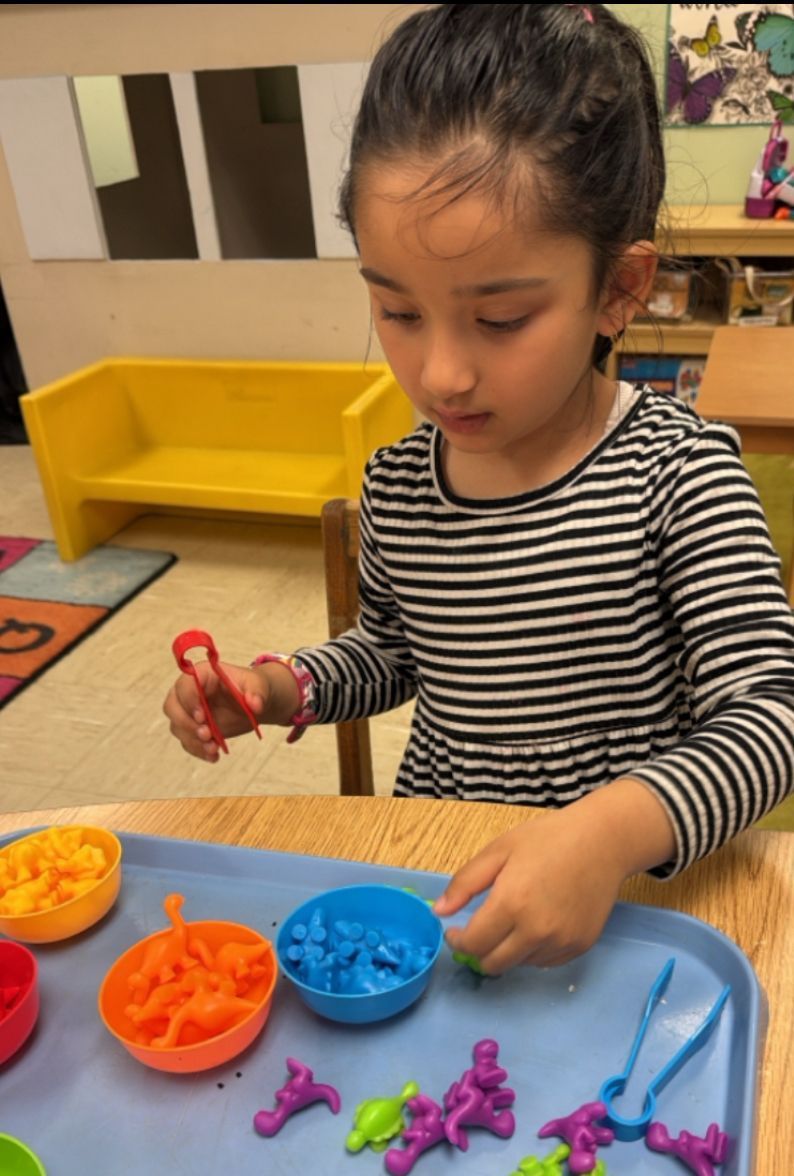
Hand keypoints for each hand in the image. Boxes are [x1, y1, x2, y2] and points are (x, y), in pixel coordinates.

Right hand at [163, 660, 269, 761]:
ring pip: (177, 727)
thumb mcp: (259, 685)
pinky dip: (198, 750)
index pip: (185, 685)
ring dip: (193, 741)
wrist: (255, 703)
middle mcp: (189, 691)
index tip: (202, 717)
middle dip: (186, 724)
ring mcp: (189, 710)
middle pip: (172, 707)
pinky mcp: (193, 728)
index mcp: (202, 674)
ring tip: (213, 749)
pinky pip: (187, 741)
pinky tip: (213, 756)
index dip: (189, 701)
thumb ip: (257, 692)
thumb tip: (255, 704)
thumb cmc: (253, 687)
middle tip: (207, 735)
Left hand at [433, 780, 674, 973]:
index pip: (474, 944)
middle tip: (477, 932)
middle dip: (478, 952)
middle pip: (494, 964)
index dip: (458, 942)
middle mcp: (537, 931)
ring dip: (506, 951)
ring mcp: (561, 942)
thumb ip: (465, 883)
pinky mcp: (580, 946)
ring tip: (511, 920)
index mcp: (512, 904)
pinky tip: (534, 924)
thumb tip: (439, 912)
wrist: (603, 841)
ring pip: (519, 964)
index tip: (455, 932)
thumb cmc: (548, 839)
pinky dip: (532, 951)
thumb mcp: (499, 850)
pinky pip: (544, 962)